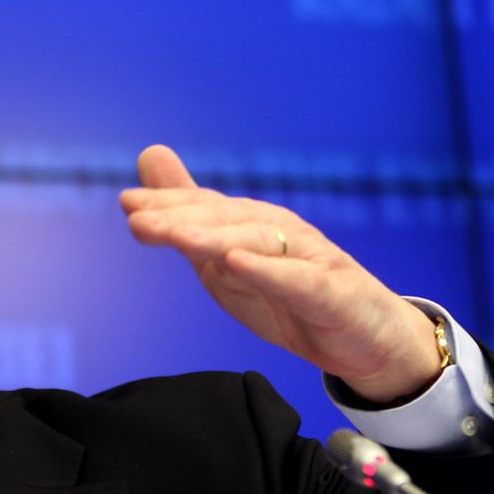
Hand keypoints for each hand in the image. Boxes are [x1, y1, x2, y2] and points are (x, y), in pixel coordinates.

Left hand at [120, 144, 443, 402]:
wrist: (366, 338)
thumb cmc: (291, 294)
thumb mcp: (229, 260)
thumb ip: (189, 215)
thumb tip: (148, 156)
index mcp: (250, 225)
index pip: (203, 209)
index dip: (166, 205)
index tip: (127, 204)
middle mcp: (277, 231)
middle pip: (223, 220)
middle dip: (179, 218)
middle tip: (138, 220)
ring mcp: (306, 258)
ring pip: (255, 242)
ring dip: (214, 238)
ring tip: (178, 238)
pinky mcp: (329, 291)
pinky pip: (296, 279)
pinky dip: (267, 270)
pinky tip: (236, 263)